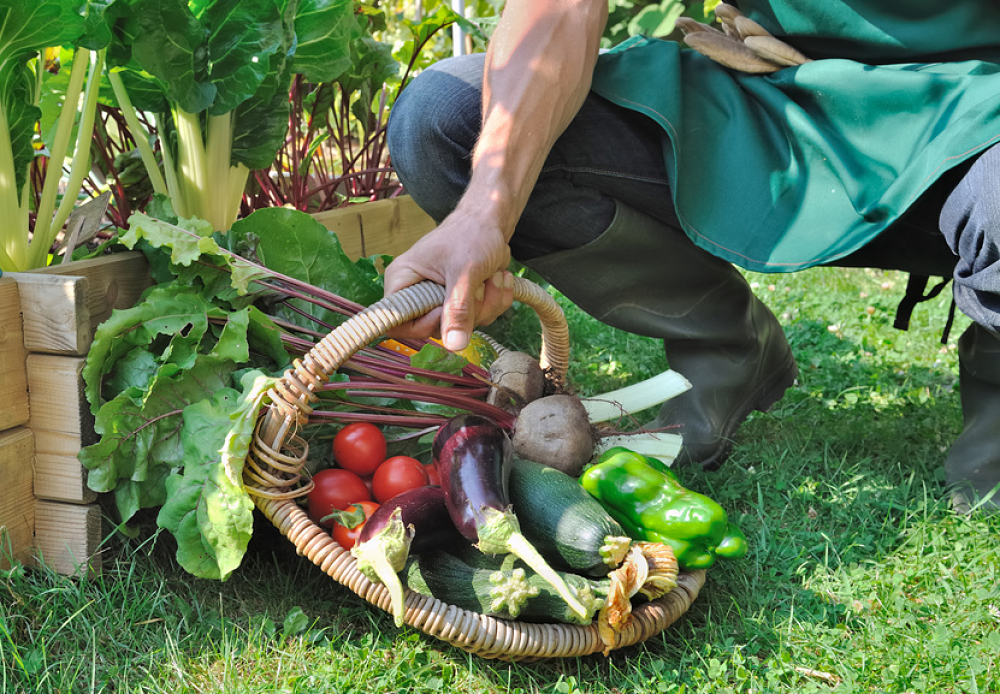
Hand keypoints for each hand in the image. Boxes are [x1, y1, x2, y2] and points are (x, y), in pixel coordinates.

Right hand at [383, 208, 513, 350]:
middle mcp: (416, 293)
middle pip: (436, 329)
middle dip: (467, 311)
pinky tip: (499, 277)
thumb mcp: (464, 271)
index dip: (420, 326)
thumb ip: (458, 308)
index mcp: (402, 281)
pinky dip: (495, 300)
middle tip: (480, 285)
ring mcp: (440, 300)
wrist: (491, 222)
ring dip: (487, 303)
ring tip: (492, 274)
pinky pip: (479, 319)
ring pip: (462, 327)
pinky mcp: (460, 303)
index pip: (394, 323)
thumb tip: (454, 345)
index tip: (444, 310)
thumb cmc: (471, 234)